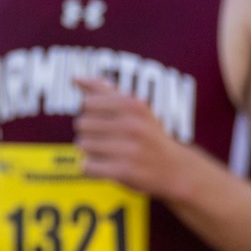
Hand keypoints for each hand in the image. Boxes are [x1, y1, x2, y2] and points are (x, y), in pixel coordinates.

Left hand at [73, 77, 194, 198]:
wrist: (175, 168)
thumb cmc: (147, 134)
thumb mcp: (133, 107)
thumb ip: (103, 90)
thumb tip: (75, 78)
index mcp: (133, 105)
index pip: (87, 103)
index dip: (92, 114)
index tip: (109, 120)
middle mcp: (132, 125)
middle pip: (81, 124)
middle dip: (91, 133)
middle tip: (111, 139)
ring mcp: (129, 150)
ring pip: (82, 145)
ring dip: (92, 151)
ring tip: (112, 153)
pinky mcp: (123, 172)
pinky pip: (86, 167)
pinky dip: (92, 169)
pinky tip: (109, 167)